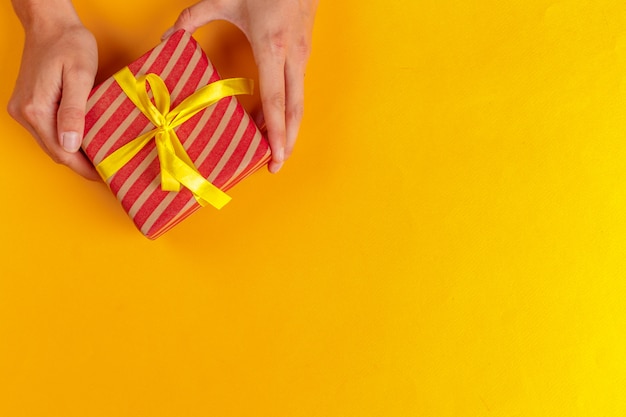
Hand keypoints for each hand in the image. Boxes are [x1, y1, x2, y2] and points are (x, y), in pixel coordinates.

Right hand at [8, 2, 98, 179]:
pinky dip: (66, 139)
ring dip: (74, 153)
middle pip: (55, 151)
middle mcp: (24, 113)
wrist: (50, 24)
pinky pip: (48, 130)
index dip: (84, 168)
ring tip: (100, 157)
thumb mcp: (79, 76)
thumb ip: (74, 111)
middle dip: (81, 164)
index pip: (61, 152)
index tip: (105, 175)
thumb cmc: (69, 44)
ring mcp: (23, 109)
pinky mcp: (28, 104)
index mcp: (36, 109)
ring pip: (51, 142)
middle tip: (107, 169)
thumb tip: (70, 144)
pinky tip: (85, 140)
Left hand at [163, 0, 318, 172]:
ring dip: (287, 126)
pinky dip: (287, 107)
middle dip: (288, 141)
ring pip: (298, 101)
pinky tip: (272, 116)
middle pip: (294, 110)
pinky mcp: (305, 51)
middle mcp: (292, 57)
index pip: (277, 100)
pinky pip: (297, 87)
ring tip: (271, 146)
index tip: (275, 156)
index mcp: (272, 47)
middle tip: (275, 165)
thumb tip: (168, 39)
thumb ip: (193, 19)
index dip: (277, 132)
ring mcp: (302, 54)